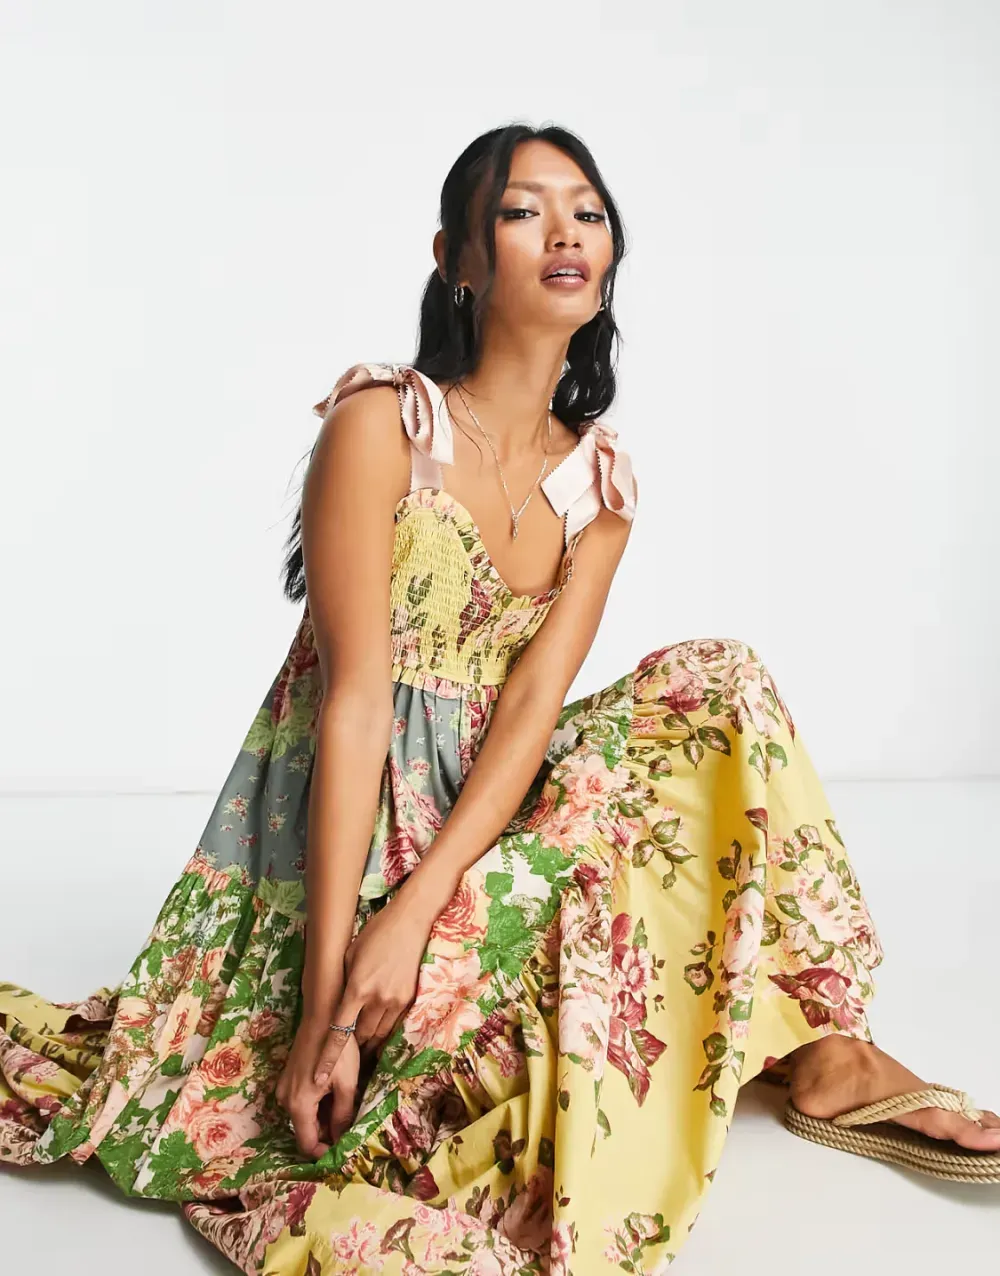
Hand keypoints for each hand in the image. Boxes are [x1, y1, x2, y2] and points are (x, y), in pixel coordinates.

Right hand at [275, 1016, 360, 1159]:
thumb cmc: (338, 1051)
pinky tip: (333, 1093)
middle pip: (304, 1130)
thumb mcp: (346, 1085)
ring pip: (303, 1115)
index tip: (342, 1149)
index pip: (307, 1144)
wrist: (323, 1017)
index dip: (324, 1152)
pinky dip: (316, 1104)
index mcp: (299, 1105)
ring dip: (322, 1117)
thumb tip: (341, 1138)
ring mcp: (284, 1087)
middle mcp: (285, 1100)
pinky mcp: (287, 1077)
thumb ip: (343, 1115)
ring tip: (344, 1106)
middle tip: (348, 1126)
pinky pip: (301, 1100)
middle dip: (326, 1133)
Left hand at [312, 890, 433, 1086]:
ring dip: (367, 1043)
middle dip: (350, 1047)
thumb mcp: (350, 956)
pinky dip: (383, 1031)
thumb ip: (342, 985)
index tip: (318, 1079)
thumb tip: (333, 1007)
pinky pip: (393, 1026)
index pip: (338, 1032)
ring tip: (359, 1048)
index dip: (328, 1058)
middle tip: (341, 1055)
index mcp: (357, 988)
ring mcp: (396, 1001)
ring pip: (378, 1035)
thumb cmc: (375, 935)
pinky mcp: (409, 1000)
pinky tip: (378, 1030)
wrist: (410, 923)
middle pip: (360, 1038)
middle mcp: (376, 999)